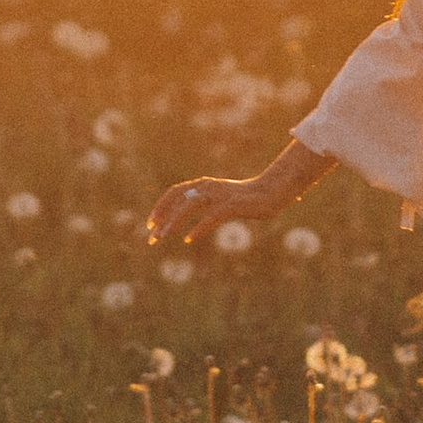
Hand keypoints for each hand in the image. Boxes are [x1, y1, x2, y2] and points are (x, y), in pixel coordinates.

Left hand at [144, 170, 283, 249]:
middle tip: (152, 237)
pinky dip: (199, 227)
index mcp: (204, 184)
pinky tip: (189, 238)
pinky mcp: (232, 205)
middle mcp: (208, 186)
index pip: (175, 192)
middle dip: (162, 218)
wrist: (271, 192)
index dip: (161, 206)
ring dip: (174, 222)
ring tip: (163, 237)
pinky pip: (211, 216)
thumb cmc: (244, 199)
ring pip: (190, 206)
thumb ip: (203, 203)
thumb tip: (183, 216)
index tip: (150, 224)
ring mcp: (220, 194)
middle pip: (178, 200)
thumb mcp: (219, 199)